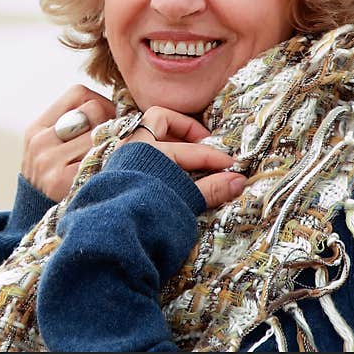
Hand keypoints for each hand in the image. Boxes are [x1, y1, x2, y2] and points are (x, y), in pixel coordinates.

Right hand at [22, 85, 116, 201]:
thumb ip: (76, 128)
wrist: (44, 231)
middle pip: (94, 110)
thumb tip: (124, 107)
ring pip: (102, 132)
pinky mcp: (62, 182)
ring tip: (114, 161)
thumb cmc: (59, 185)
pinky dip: (116, 161)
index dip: (102, 103)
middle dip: (110, 123)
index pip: (78, 94)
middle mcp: (40, 142)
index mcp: (37, 129)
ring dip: (115, 145)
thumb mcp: (52, 153)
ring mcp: (49, 162)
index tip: (110, 122)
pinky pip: (104, 156)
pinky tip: (115, 172)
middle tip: (116, 143)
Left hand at [121, 106, 246, 207]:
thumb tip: (239, 181)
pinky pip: (139, 153)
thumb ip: (212, 188)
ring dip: (170, 141)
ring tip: (190, 157)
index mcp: (149, 149)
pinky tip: (171, 173)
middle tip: (202, 144)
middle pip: (158, 120)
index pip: (191, 150)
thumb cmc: (147, 212)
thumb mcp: (184, 199)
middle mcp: (132, 147)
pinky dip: (158, 156)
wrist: (114, 233)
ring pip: (146, 135)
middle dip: (183, 128)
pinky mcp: (118, 174)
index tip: (231, 168)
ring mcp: (122, 159)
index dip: (214, 158)